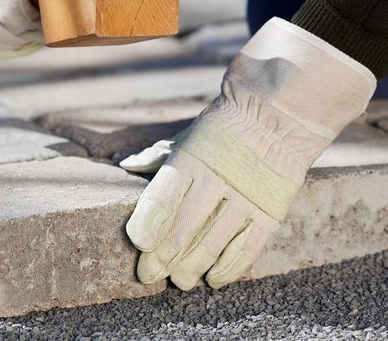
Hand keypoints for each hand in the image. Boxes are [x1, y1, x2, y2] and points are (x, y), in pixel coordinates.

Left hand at [122, 18, 375, 289]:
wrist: (276, 121)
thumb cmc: (220, 133)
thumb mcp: (186, 138)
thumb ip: (157, 156)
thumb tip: (125, 165)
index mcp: (190, 160)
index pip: (162, 199)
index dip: (147, 226)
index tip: (139, 243)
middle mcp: (217, 180)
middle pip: (183, 229)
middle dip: (162, 258)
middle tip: (149, 274)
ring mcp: (246, 198)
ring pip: (212, 245)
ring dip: (191, 268)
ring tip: (178, 280)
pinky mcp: (270, 213)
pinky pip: (246, 250)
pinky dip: (227, 269)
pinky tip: (213, 279)